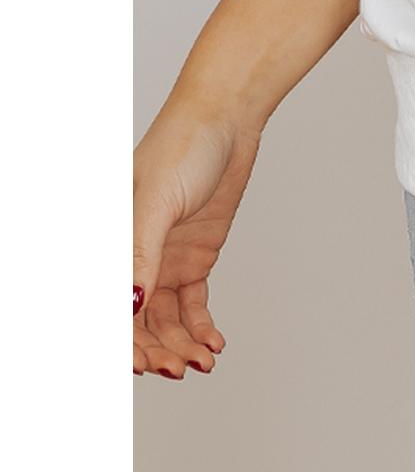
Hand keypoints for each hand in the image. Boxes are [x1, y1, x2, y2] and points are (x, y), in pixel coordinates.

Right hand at [133, 100, 261, 378]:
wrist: (228, 117)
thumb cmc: (183, 145)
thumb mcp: (156, 200)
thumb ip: (139, 255)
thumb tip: (126, 306)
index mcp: (113, 243)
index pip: (113, 304)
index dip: (123, 341)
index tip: (141, 366)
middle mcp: (135, 257)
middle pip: (137, 321)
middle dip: (154, 350)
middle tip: (177, 368)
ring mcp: (164, 259)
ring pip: (165, 320)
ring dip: (179, 345)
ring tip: (202, 362)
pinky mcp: (195, 256)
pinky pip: (192, 305)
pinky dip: (200, 328)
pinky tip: (212, 344)